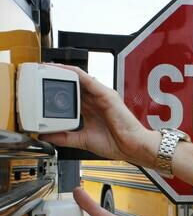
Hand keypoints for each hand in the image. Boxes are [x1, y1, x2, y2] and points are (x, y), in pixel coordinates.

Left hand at [39, 64, 158, 166]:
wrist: (132, 146)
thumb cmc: (116, 143)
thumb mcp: (82, 140)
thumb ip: (64, 137)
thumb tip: (45, 136)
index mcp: (91, 111)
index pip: (71, 97)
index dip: (56, 93)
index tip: (40, 92)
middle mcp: (96, 101)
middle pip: (73, 86)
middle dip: (56, 80)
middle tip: (38, 75)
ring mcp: (101, 96)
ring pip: (78, 79)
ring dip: (62, 73)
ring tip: (45, 69)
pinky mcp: (105, 93)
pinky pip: (87, 78)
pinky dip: (73, 73)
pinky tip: (61, 70)